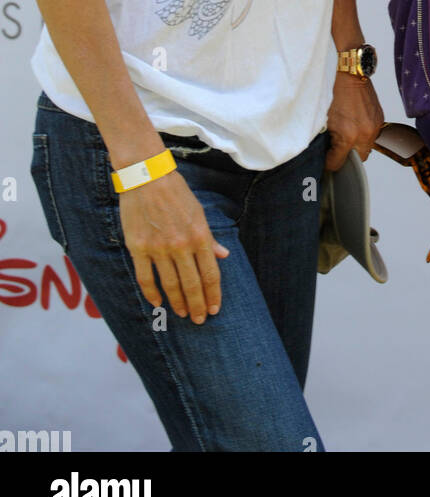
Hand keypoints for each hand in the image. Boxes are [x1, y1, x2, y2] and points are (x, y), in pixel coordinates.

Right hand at [118, 169, 229, 324]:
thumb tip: (223, 255)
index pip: (210, 273)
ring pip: (171, 285)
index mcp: (199, 235)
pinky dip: (152, 293)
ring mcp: (159, 248)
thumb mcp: (199, 212)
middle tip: (200, 320)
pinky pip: (145, 278)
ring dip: (178, 303)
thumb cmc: (176, 192)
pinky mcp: (139, 248)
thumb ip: (210, 238)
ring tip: (183, 314)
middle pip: (192, 284)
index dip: (213, 294)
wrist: (147, 176)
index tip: (215, 308)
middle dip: (198, 305)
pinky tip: (157, 303)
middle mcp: (181, 245)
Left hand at [325, 72, 384, 170]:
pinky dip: (363, 134)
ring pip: (366, 148)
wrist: (349, 71)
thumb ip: (326, 139)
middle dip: (346, 157)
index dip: (329, 163)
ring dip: (356, 146)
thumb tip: (325, 151)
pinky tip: (354, 124)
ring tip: (345, 135)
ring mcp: (374, 126)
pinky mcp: (379, 119)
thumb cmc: (333, 90)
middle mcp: (365, 133)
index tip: (325, 160)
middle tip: (335, 150)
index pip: (338, 163)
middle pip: (357, 160)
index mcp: (348, 135)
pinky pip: (372, 135)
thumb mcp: (323, 119)